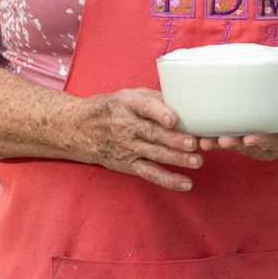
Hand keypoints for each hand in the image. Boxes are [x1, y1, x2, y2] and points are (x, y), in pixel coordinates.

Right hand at [78, 87, 202, 191]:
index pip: (145, 107)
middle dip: (174, 139)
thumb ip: (154, 98)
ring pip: (155, 154)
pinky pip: (149, 173)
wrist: (81, 129)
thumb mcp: (128, 95)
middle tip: (194, 143)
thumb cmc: (111, 108)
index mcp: (128, 104)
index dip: (160, 112)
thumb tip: (183, 103)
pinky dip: (168, 180)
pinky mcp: (128, 165)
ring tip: (197, 160)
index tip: (174, 119)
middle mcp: (126, 126)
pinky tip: (185, 183)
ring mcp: (127, 147)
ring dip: (177, 159)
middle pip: (153, 133)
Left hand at [196, 90, 277, 160]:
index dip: (263, 141)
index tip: (251, 138)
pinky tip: (199, 136)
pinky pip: (232, 142)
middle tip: (222, 140)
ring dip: (221, 145)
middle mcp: (272, 147)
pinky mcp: (248, 140)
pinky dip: (216, 141)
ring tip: (204, 141)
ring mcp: (259, 146)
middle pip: (252, 148)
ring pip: (238, 147)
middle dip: (236, 144)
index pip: (276, 143)